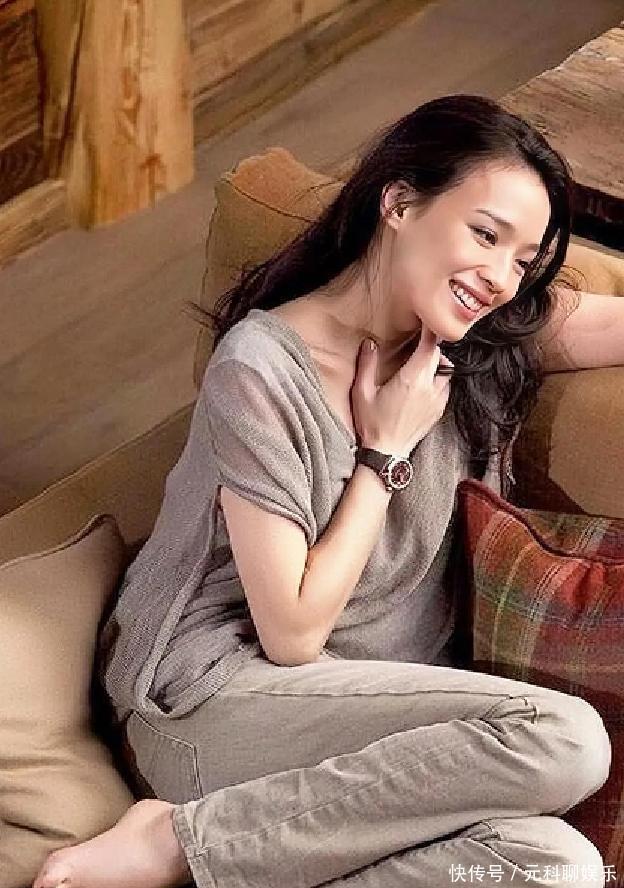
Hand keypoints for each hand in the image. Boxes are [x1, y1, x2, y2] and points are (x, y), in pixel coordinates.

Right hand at [350, 323, 453, 455]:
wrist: (387, 454)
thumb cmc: (372, 425)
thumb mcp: (362, 393)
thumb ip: (366, 365)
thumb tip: (369, 344)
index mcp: (411, 380)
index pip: (429, 347)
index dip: (430, 331)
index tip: (427, 321)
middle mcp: (429, 388)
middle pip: (439, 357)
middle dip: (431, 347)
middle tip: (419, 343)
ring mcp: (437, 401)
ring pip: (446, 372)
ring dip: (436, 365)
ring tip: (420, 366)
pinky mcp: (439, 411)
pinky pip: (445, 388)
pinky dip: (438, 381)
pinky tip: (423, 385)